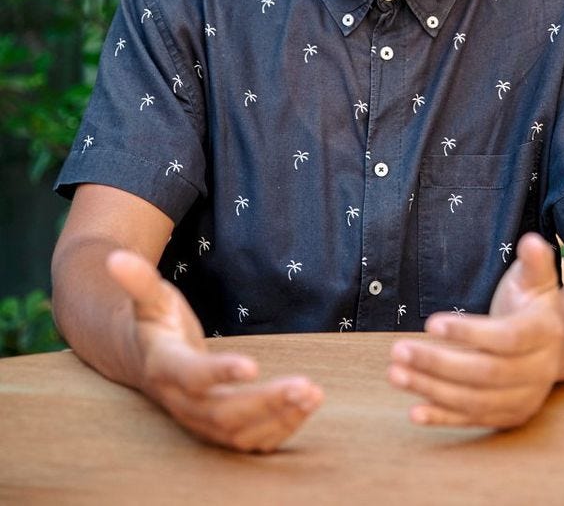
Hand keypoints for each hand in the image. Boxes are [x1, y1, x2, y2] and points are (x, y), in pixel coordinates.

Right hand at [106, 250, 322, 451]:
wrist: (144, 361)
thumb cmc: (153, 323)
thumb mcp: (149, 298)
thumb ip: (139, 280)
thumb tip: (115, 257)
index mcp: (165, 367)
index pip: (191, 377)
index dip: (219, 373)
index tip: (253, 365)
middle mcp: (181, 402)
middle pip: (223, 414)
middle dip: (265, 403)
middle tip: (304, 385)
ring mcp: (199, 421)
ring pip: (239, 433)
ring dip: (279, 418)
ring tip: (312, 394)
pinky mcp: (217, 430)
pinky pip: (248, 441)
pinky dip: (279, 430)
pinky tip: (306, 407)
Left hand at [387, 233, 563, 428]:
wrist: (552, 344)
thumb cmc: (532, 304)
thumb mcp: (536, 278)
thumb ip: (534, 260)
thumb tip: (531, 241)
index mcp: (545, 334)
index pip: (506, 339)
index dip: (468, 333)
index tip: (430, 323)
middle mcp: (538, 371)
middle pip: (485, 374)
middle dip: (438, 364)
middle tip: (398, 350)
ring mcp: (524, 398)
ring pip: (475, 400)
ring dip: (432, 389)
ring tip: (395, 373)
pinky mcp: (508, 417)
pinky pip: (473, 420)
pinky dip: (443, 419)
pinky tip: (414, 412)